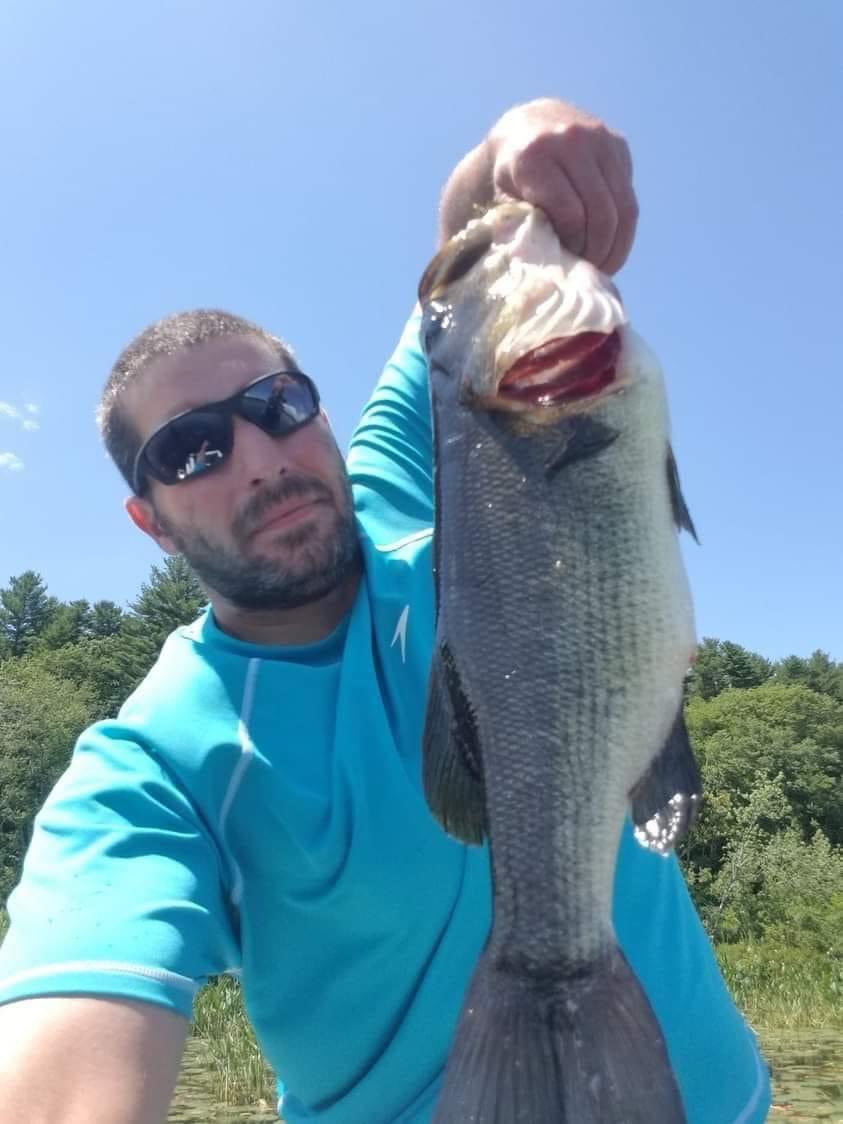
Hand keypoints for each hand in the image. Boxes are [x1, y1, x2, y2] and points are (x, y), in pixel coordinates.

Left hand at [488, 98, 637, 274]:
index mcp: (534, 155)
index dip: (572, 246)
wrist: (525, 127)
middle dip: (598, 251)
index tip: (565, 263)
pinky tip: (609, 246)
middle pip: (602, 213)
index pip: (571, 215)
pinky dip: (623, 228)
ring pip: (623, 207)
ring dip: (616, 245)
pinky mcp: (618, 144)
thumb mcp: (502, 204)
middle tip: (589, 272)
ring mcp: (600, 138)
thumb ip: (519, 232)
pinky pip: (629, 197)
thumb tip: (547, 271)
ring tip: (603, 266)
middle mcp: (571, 140)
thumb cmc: (508, 180)